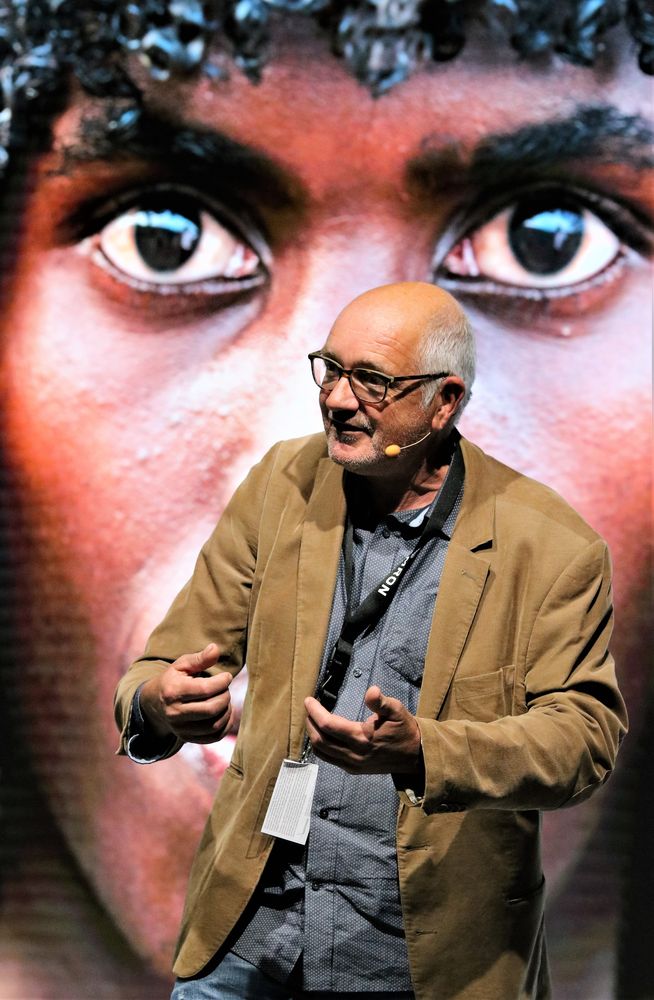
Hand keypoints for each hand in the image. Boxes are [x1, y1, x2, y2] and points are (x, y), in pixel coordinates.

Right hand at [140, 643, 232, 744]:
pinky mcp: (187, 738)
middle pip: (211, 709)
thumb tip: (215, 649)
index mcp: (173, 691)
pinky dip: (225, 726)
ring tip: (224, 699)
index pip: (205, 689)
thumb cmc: (173, 680)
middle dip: (225, 697)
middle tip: (225, 689)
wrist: (155, 704)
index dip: (222, 682)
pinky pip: (214, 737)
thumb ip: (199, 658)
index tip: (227, 676)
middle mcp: (175, 713)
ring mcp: (180, 729)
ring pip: (214, 725)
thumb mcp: (182, 665)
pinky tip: (224, 713)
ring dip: (227, 711)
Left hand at [304, 686, 421, 773]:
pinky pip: (330, 759)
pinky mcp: (354, 769)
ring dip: (313, 735)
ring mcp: (353, 764)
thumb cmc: (404, 729)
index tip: (309, 700)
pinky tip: (322, 736)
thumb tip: (371, 691)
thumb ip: (381, 702)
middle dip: (310, 723)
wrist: (415, 756)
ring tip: (311, 720)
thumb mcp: (397, 710)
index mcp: (362, 738)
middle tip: (308, 709)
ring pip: (322, 752)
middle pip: (320, 740)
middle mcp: (354, 754)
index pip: (329, 725)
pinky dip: (321, 747)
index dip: (315, 711)